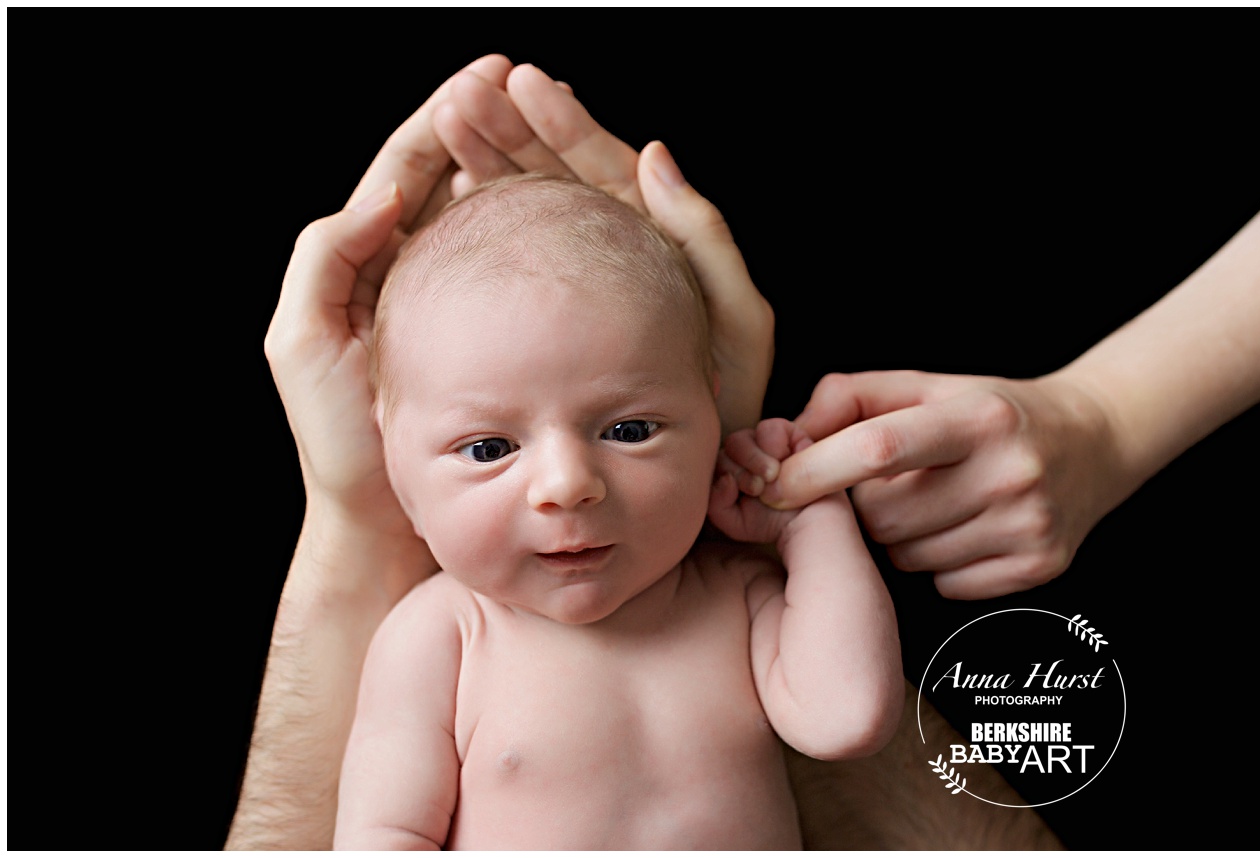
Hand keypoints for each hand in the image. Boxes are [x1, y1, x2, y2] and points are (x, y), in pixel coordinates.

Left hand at [265, 55, 528, 599]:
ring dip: (523, 171)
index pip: (403, 169)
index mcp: (362, 263)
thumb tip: (382, 194)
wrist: (383, 521)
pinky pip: (521, 278)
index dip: (444, 117)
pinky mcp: (498, 344)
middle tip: (536, 89)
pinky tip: (572, 214)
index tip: (488, 75)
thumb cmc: (340, 443)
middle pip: (454, 180)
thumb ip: (327, 257)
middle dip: (494, 129)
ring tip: (560, 131)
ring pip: (492, 221)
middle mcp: (411, 274)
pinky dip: (542, 238)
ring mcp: (458, 307)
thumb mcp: (302, 340)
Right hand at [436, 63, 774, 435]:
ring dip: (484, 164)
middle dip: (508, 131)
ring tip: (448, 125)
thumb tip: (654, 155)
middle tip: (466, 98)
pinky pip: (505, 267)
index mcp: (653, 243)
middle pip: (552, 177)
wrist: (684, 481)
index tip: (522, 81)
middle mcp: (606, 258)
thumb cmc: (722, 409)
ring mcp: (567, 291)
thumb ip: (706, 238)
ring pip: (523, 213)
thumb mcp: (736, 321)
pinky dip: (475, 231)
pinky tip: (449, 200)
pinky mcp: (536, 329)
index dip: (562, 122)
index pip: (601, 166)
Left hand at [711, 418, 848, 544]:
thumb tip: (724, 478)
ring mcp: (762, 442)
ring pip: (740, 438)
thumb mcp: (734, 521)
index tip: (740, 497)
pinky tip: (784, 465)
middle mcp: (743, 454)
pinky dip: (772, 447)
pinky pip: (768, 429)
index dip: (722, 479)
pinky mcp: (787, 433)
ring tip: (771, 478)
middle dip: (740, 473)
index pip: (710, 465)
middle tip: (758, 490)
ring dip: (754, 461)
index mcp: (728, 471)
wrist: (807, 524)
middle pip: (724, 450)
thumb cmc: (771, 522)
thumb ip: (716, 502)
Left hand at [755, 371, 1126, 599]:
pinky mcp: (1039, 567)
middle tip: (897, 486)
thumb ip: (851, 397)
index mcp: (975, 417)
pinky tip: (964, 531)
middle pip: (883, 518)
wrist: (1095, 440)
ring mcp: (1028, 524)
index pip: (877, 448)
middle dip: (869, 508)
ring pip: (908, 557)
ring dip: (902, 539)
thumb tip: (791, 431)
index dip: (814, 470)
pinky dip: (940, 566)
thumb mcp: (927, 384)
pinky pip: (945, 585)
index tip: (771, 485)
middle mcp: (1008, 470)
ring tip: (937, 504)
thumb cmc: (990, 412)